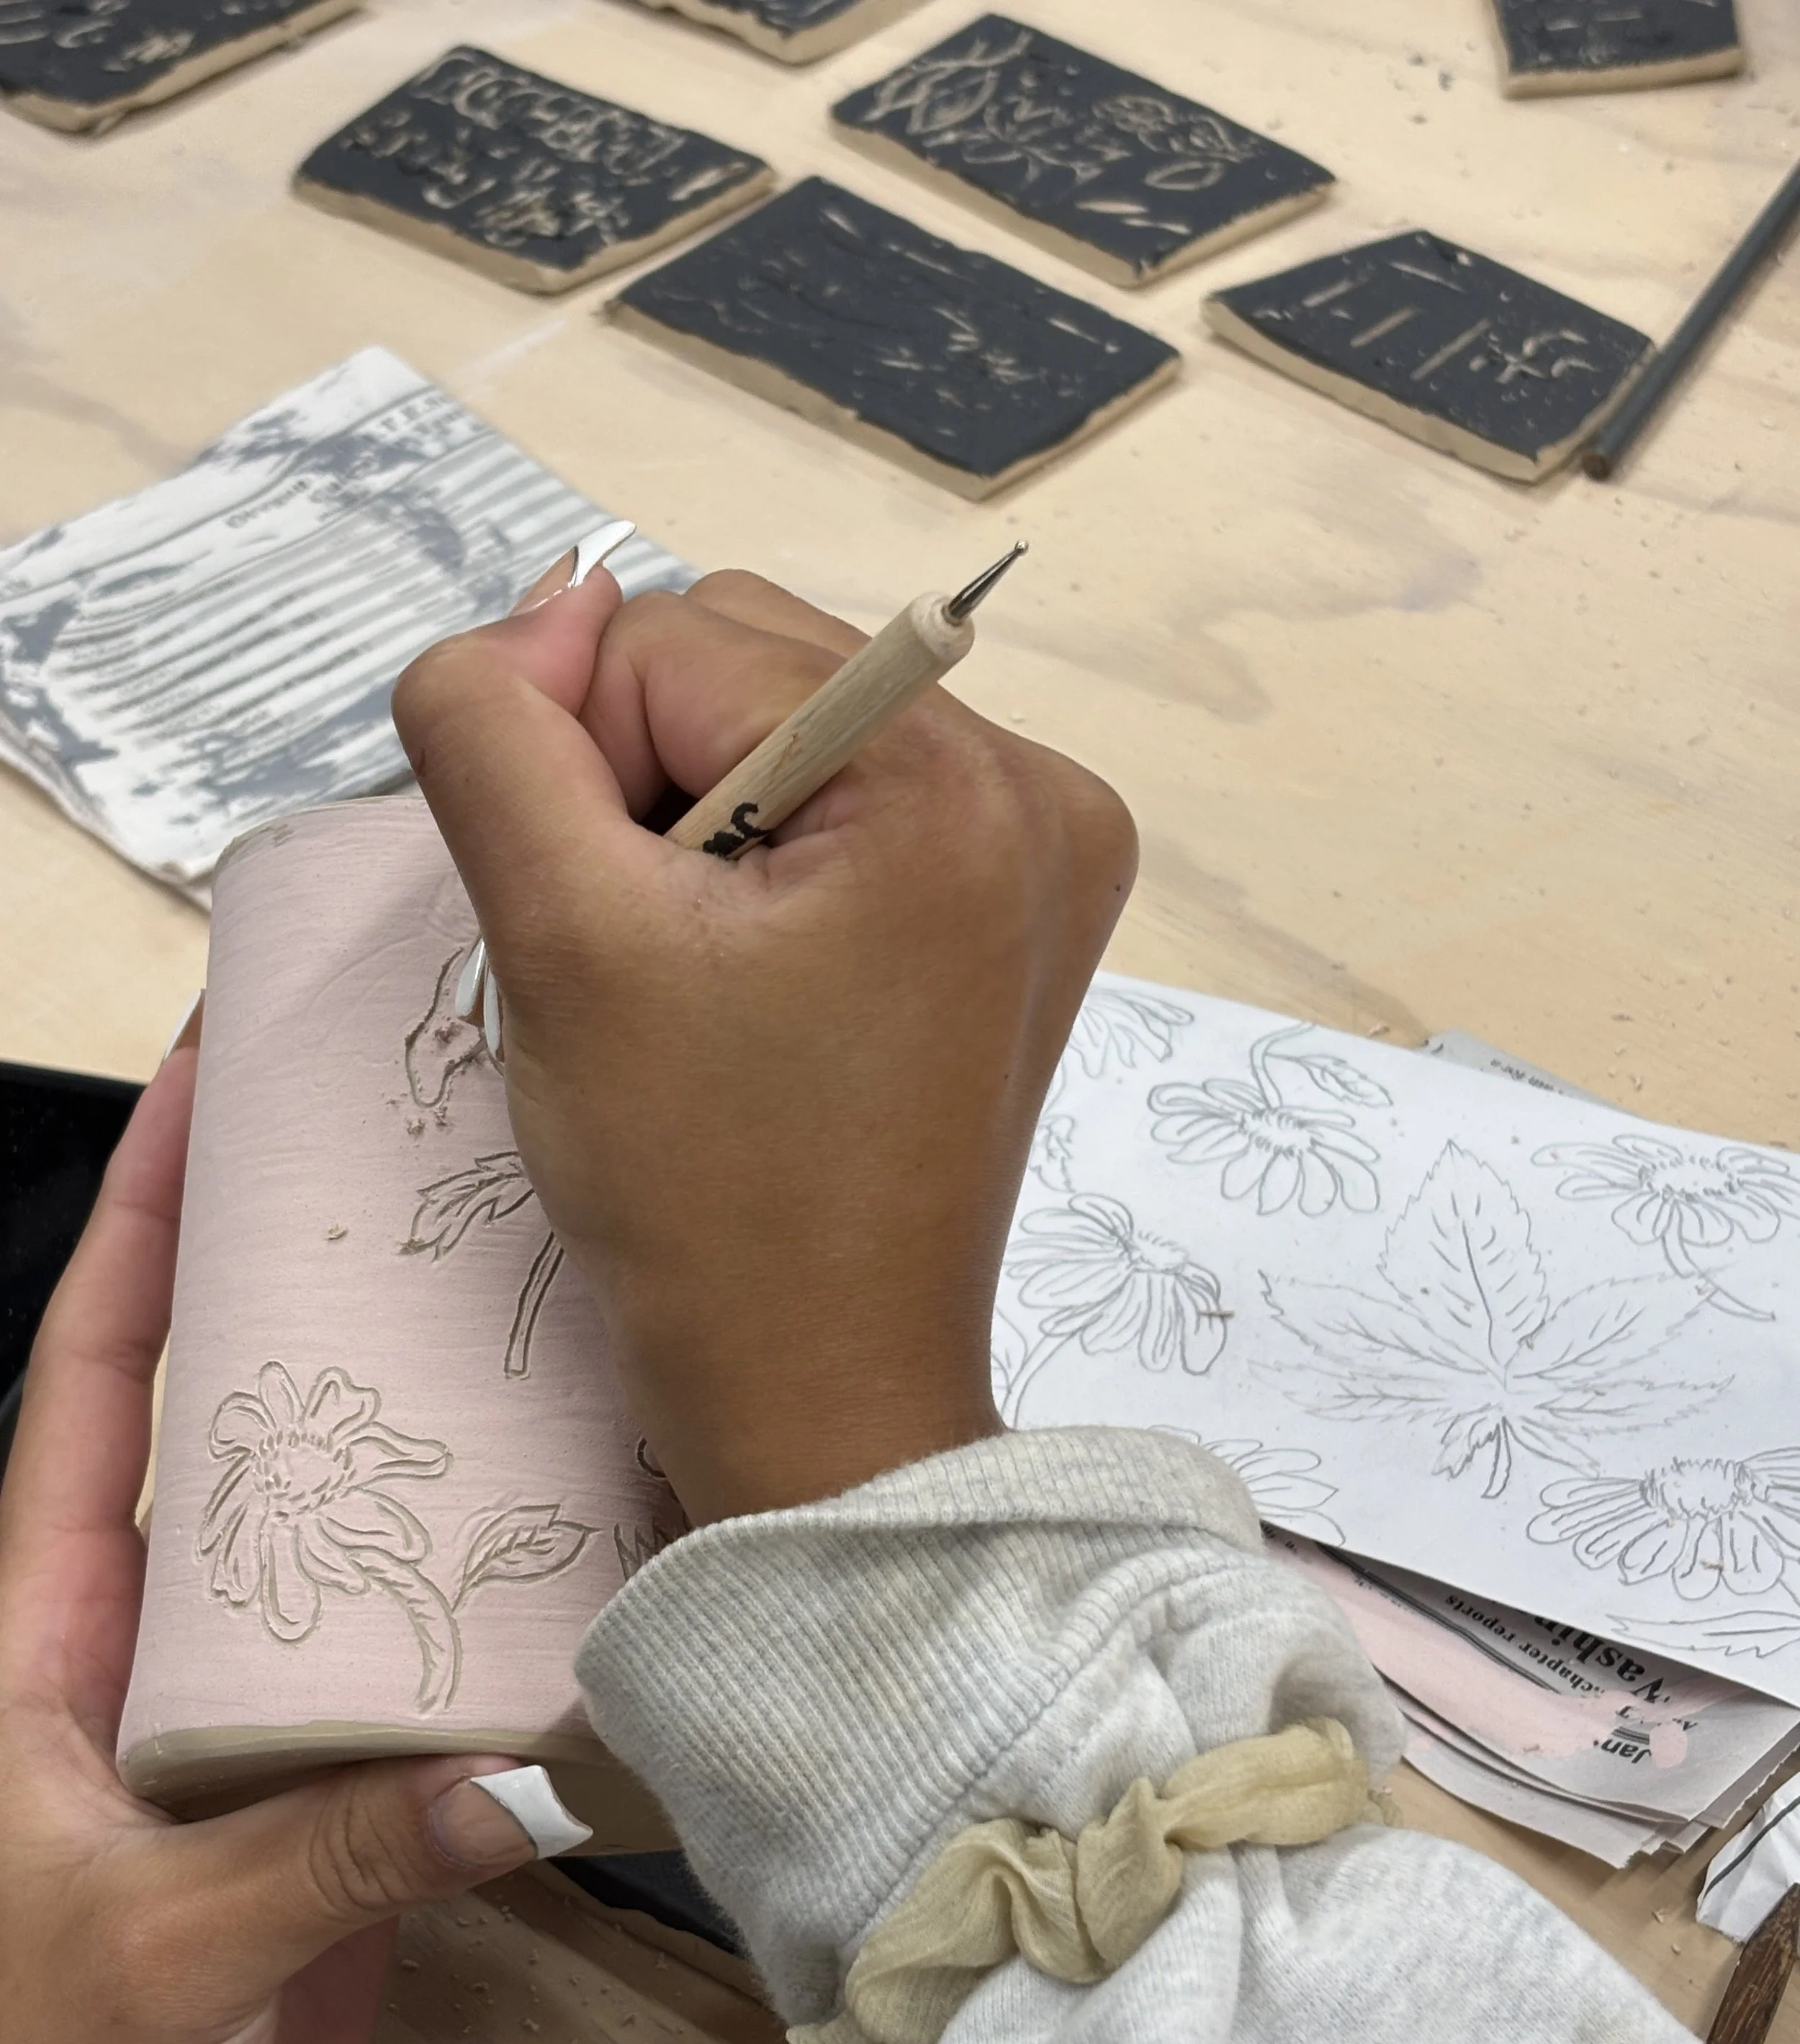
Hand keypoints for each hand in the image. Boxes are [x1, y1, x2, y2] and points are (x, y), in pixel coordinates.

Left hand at [0, 1047, 548, 2043]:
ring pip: (350, 1520)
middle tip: (418, 1151)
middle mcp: (162, 1639)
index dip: (142, 1227)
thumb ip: (320, 1860)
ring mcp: (259, 1709)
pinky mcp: (341, 1794)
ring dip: (425, 1418)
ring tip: (536, 1295)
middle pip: (239, 1411)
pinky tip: (590, 1529)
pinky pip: (427, 1657)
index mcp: (54, 1629)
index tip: (204, 1085)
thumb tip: (508, 1778)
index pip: (94, 1380)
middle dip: (305, 1274)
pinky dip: (501, 1593)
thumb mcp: (145, 1953)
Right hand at [393, 565, 1134, 1522]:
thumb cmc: (702, 1198)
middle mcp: (1038, 790)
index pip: (675, 639)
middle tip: (658, 960)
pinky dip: (772, 860)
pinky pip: (851, 799)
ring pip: (788, 726)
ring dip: (703, 824)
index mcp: (955, 781)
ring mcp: (1048, 851)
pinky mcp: (1023, 907)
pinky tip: (763, 981)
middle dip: (654, 789)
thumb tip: (536, 607)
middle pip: (747, 663)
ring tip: (711, 982)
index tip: (613, 932)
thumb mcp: (558, 938)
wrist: (816, 1389)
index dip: (586, 770)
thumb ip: (498, 729)